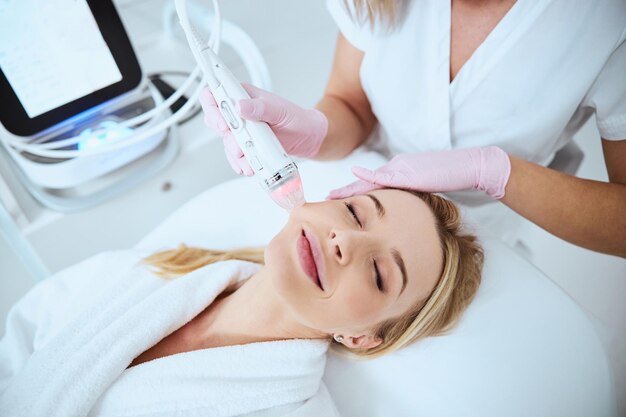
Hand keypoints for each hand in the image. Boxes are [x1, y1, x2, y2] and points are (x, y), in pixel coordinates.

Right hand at [199, 83, 327, 175]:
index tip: (222, 122)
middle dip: (225, 135)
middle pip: (216, 120)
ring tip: (249, 161)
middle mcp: (239, 112)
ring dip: (234, 153)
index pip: (217, 93)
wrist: (307, 137)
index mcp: (244, 96)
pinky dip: (240, 163)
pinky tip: (248, 166)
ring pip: (226, 141)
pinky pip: (235, 155)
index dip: (212, 106)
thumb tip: (240, 106)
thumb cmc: (295, 118)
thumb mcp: (280, 110)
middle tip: (238, 145)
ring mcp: (242, 130)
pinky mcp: (246, 145)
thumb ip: (260, 107)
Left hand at [328, 147, 511, 199]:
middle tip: (325, 199)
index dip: (352, 192)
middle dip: (345, 191)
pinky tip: (354, 175)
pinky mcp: (408, 171)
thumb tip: (396, 209)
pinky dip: (367, 178)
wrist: (468, 166)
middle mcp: (395, 167)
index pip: (371, 183)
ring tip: (330, 197)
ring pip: (368, 180)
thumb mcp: (424, 187)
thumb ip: (407, 193)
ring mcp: (400, 168)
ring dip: (349, 189)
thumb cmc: (449, 178)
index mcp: (398, 172)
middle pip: (364, 181)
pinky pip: (383, 177)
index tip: (336, 200)